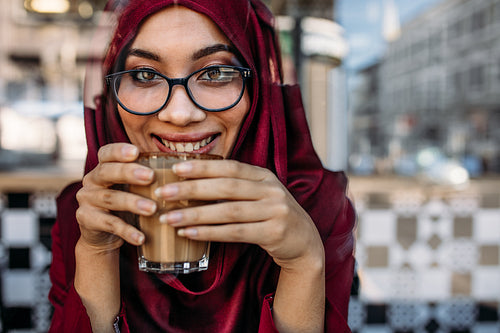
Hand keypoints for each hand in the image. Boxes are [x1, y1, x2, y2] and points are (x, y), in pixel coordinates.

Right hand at [75, 143, 156, 251]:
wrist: (103, 234)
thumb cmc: (125, 203)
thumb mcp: (133, 188)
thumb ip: (148, 177)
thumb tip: (185, 169)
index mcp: (103, 167)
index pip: (106, 153)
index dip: (119, 151)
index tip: (136, 151)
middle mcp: (92, 181)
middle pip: (107, 172)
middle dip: (129, 173)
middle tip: (150, 176)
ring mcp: (87, 200)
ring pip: (110, 199)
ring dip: (133, 203)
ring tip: (153, 209)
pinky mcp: (87, 220)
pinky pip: (109, 224)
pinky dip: (127, 231)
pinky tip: (141, 237)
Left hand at [157, 159, 323, 269]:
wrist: (303, 241)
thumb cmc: (271, 215)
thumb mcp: (259, 194)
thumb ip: (235, 186)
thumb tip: (190, 183)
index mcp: (264, 176)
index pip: (230, 167)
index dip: (203, 167)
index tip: (175, 169)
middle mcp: (271, 190)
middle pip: (226, 187)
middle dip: (192, 189)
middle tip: (163, 194)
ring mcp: (275, 211)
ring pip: (228, 211)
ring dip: (195, 215)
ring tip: (169, 219)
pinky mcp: (274, 233)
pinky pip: (236, 232)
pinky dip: (210, 233)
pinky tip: (190, 233)